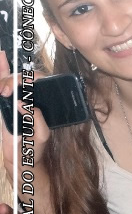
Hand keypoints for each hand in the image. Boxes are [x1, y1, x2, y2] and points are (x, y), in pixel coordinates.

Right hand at [1, 52, 50, 181]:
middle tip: (9, 92)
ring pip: (9, 80)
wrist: (21, 157)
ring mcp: (16, 99)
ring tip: (4, 91)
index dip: (31, 78)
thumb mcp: (41, 134)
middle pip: (23, 79)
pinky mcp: (3, 104)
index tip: (24, 85)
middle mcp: (31, 97)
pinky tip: (1, 56)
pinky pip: (0, 85)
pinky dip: (0, 69)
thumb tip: (23, 104)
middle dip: (15, 80)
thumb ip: (36, 119)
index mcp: (44, 101)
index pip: (39, 82)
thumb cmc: (35, 146)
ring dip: (5, 79)